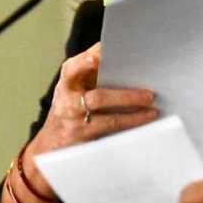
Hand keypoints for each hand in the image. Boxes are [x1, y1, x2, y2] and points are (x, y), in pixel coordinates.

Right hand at [25, 42, 157, 196]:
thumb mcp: (75, 87)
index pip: (72, 70)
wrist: (50, 145)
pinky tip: (144, 125)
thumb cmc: (70, 107)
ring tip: (152, 111)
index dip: (83, 63)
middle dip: (126, 96)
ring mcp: (76, 125)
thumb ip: (93, 72)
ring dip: (133, 116)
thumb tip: (127, 57)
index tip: (96, 57)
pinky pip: (111, 136)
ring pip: (108, 120)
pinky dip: (129, 129)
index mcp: (67, 84)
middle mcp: (68, 104)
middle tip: (149, 95)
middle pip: (98, 98)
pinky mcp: (84, 143)